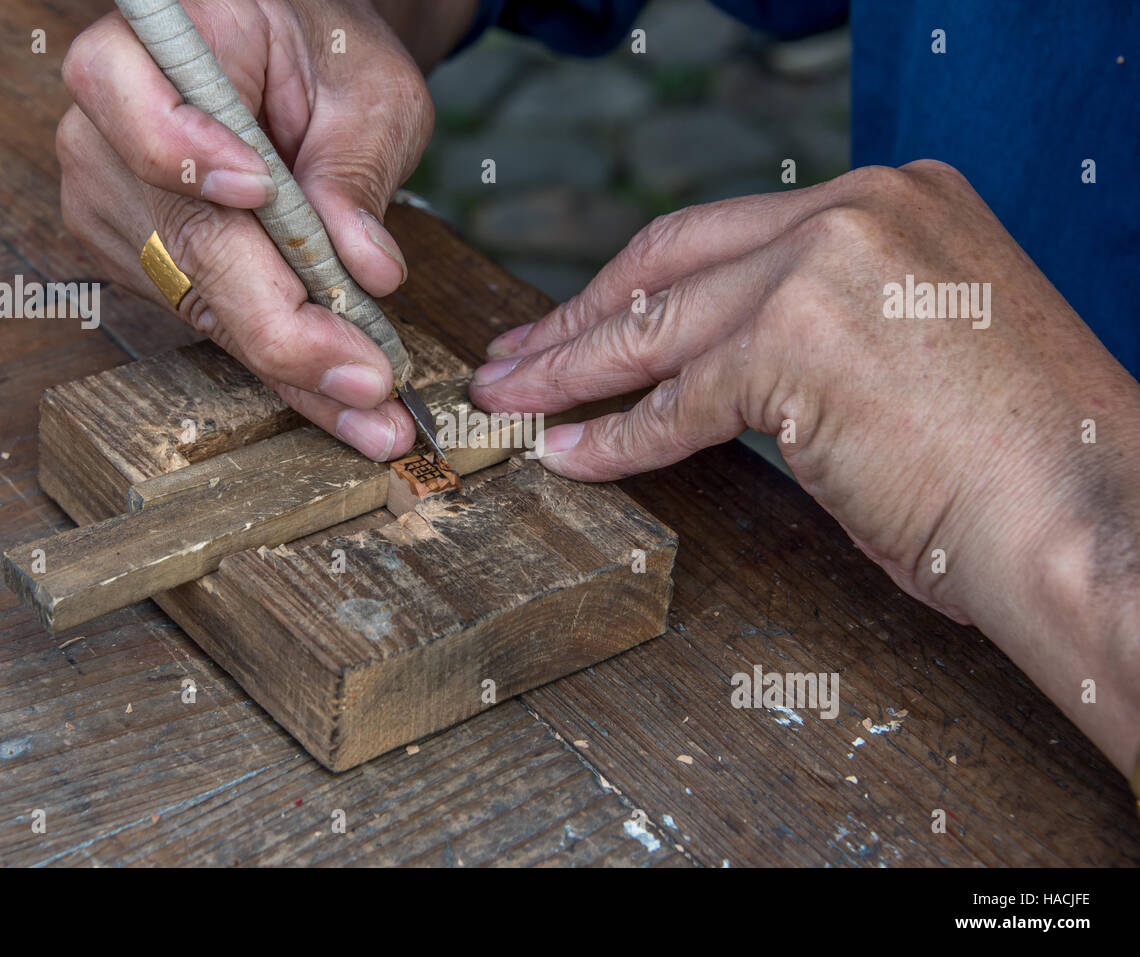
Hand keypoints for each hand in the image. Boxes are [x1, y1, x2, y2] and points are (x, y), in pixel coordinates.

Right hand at [57, 0, 434, 459]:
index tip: (262, 193)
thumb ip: (357, 172)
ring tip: (376, 412)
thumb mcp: (368, 93)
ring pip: (200, 300)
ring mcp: (114, 197)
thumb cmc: (328, 55)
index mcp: (160, 45)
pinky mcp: (136, 255)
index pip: (144, 111)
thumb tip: (367, 271)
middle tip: (369, 383)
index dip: (190, 160)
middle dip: (286, 328)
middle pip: (184, 240)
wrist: (298, 65)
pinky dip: (282, 358)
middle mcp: (109, 126)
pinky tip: (339, 389)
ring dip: (294, 366)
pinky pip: (210, 318)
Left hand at [470, 161, 1139, 771]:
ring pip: (656, 327)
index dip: (636, 285)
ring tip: (513, 405)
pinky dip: (616, 437)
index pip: (721, 237)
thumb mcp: (914, 348)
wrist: (1085, 516)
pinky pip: (675, 402)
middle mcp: (855, 209)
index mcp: (889, 198)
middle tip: (517, 360)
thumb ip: (819, 329)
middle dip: (578, 320)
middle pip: (668, 263)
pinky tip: (571, 455)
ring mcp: (823, 268)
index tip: (580, 321)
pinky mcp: (794, 344)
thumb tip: (714, 367)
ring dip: (570, 372)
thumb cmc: (1012, 459)